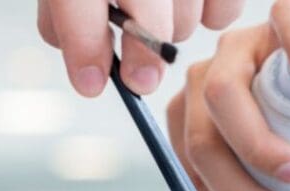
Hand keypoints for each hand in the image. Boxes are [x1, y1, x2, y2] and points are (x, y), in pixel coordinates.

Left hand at [38, 1, 242, 95]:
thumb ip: (65, 2)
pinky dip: (211, 12)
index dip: (84, 46)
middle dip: (141, 52)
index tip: (90, 83)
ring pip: (186, 22)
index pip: (82, 1)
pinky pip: (224, 11)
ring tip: (162, 5)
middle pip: (150, 23)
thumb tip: (78, 53)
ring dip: (171, 26)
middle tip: (138, 75)